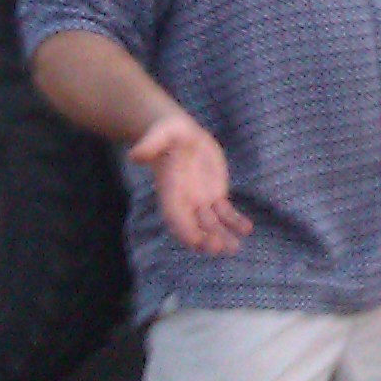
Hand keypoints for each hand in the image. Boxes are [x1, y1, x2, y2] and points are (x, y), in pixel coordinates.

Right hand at [127, 113, 252, 255]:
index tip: (196, 242)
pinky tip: (247, 228)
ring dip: (222, 236)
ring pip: (211, 224)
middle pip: (194, 227)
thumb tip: (133, 155)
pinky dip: (235, 221)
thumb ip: (149, 145)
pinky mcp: (215, 195)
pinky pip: (226, 213)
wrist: (180, 134)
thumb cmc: (167, 133)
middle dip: (205, 240)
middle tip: (220, 247)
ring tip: (235, 246)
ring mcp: (200, 201)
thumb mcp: (159, 133)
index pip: (175, 218)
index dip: (184, 231)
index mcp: (170, 192)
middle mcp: (184, 201)